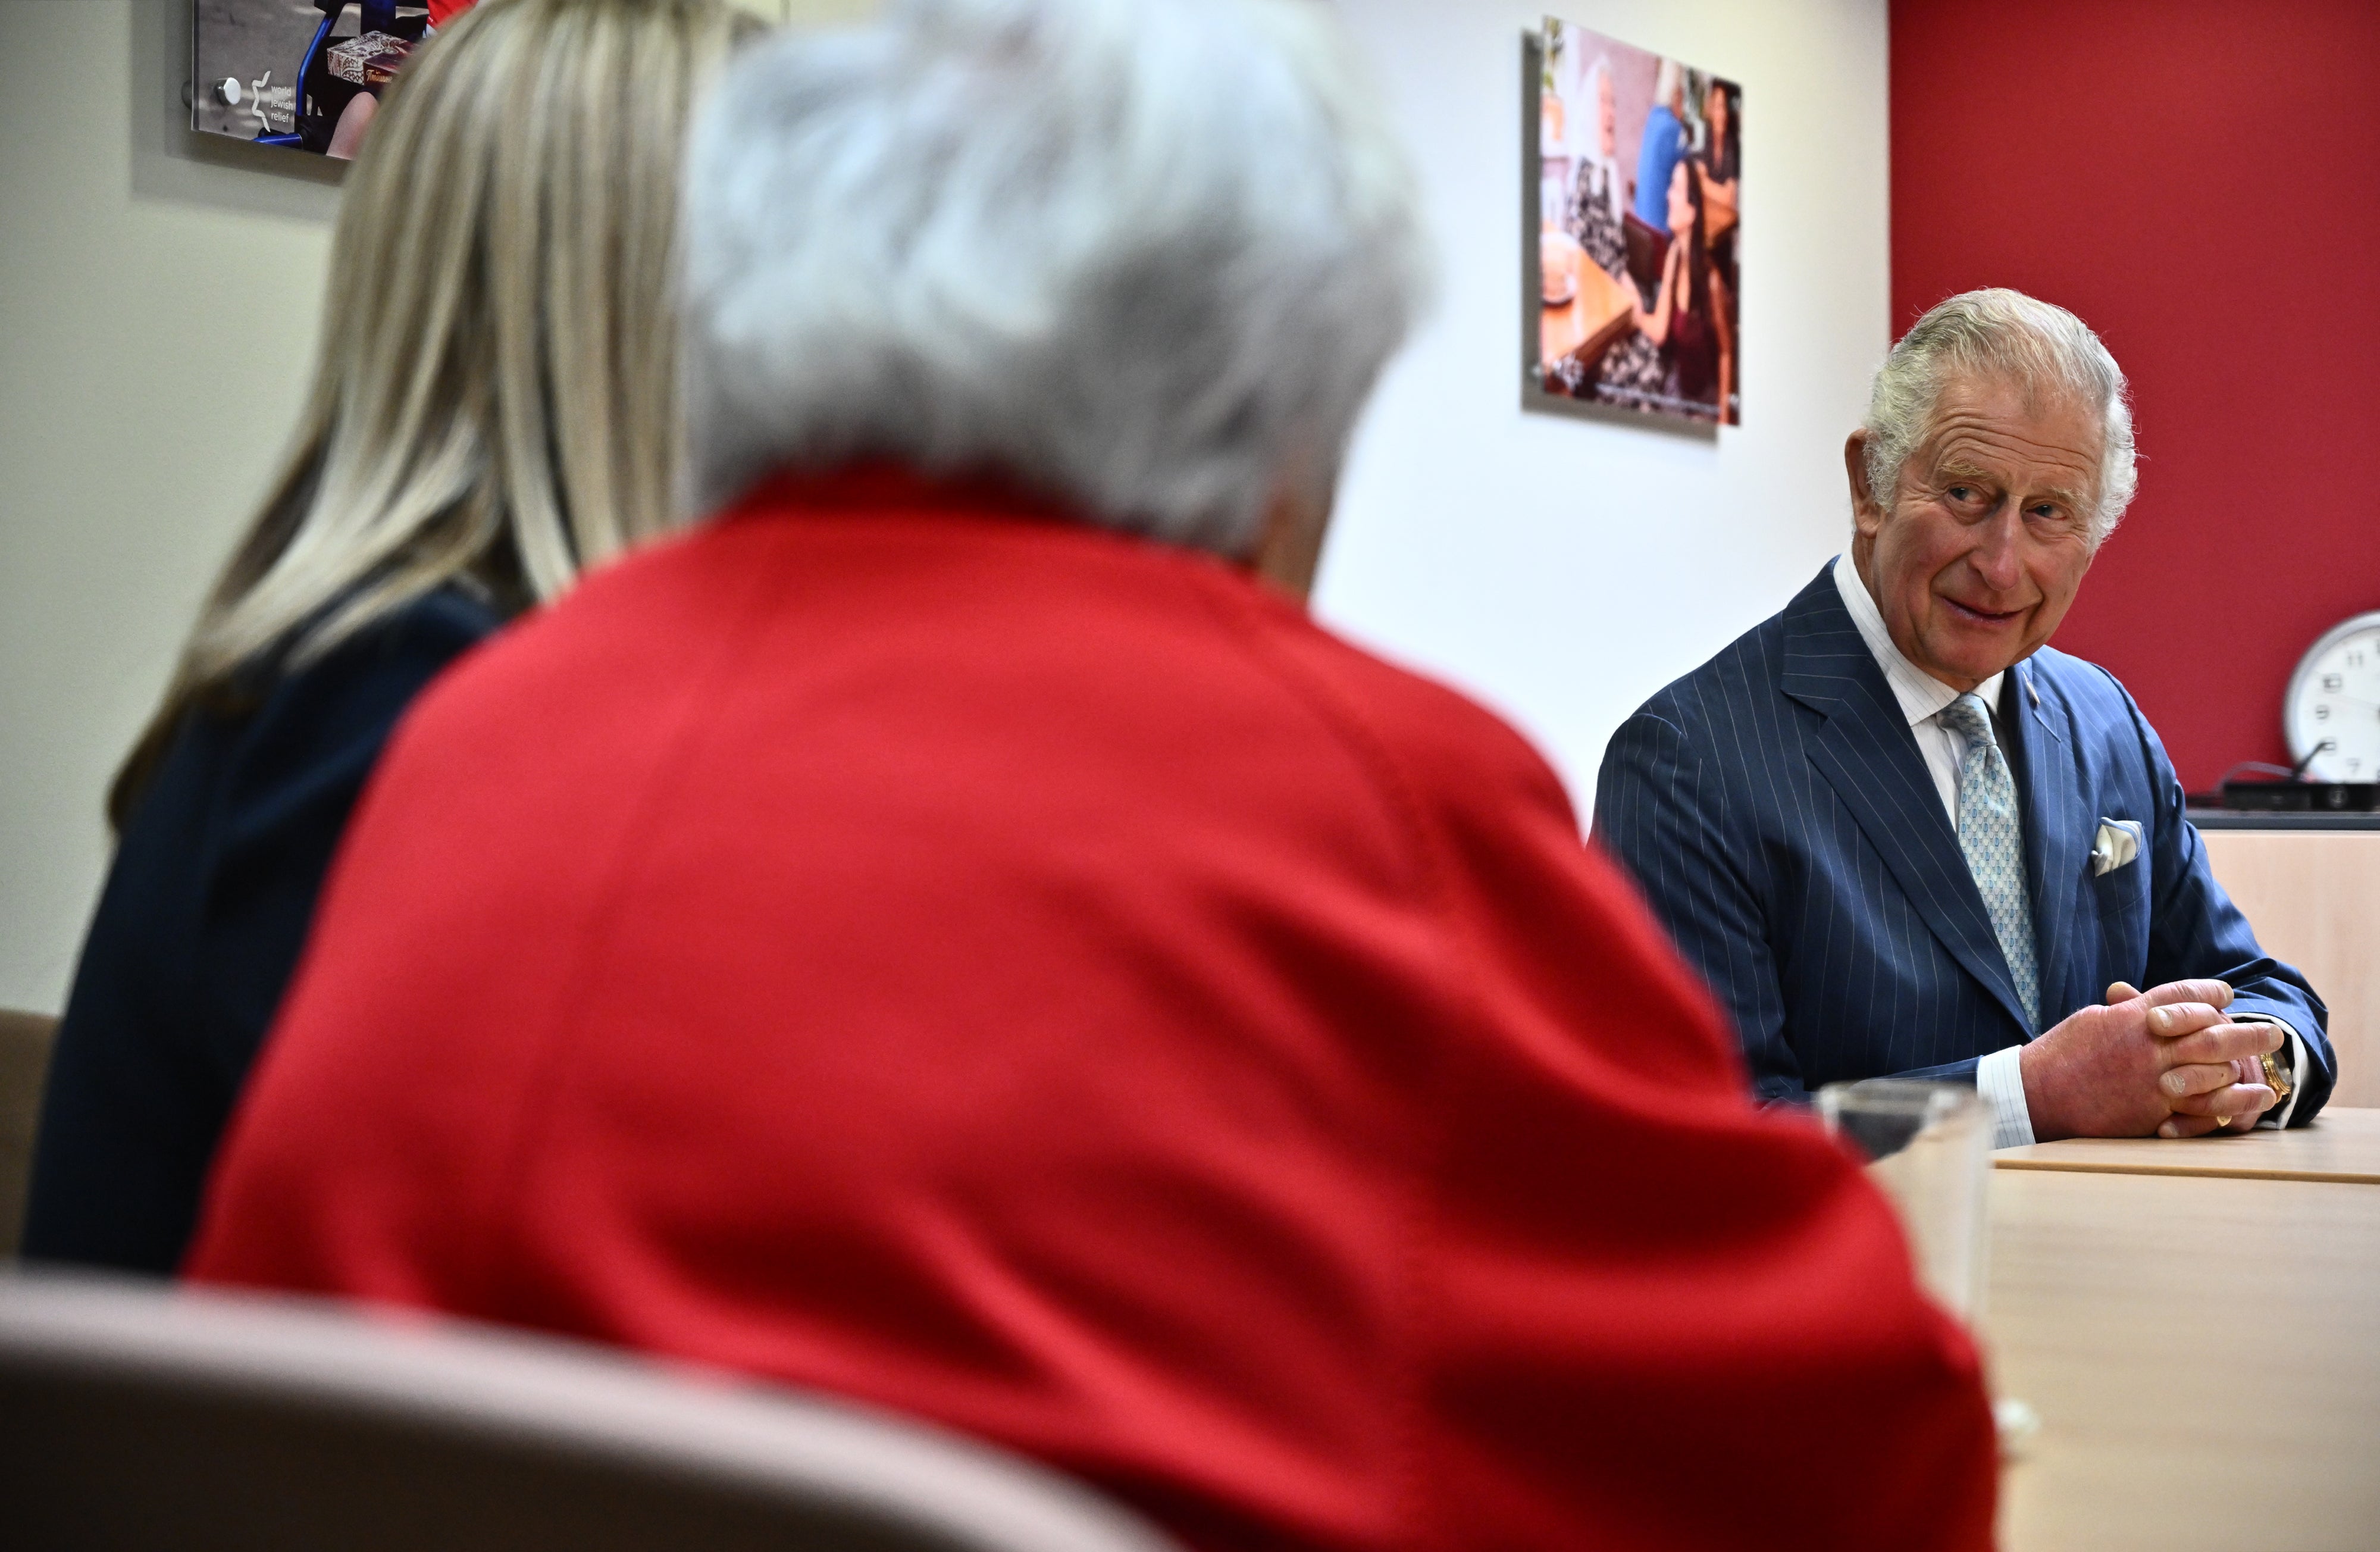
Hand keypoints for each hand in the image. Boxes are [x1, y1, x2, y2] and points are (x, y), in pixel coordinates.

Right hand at [2016, 979, 2279, 1140]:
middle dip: (2247, 1033)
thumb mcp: (2093, 1019)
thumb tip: (2145, 1001)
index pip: (2183, 996)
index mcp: (2132, 1016)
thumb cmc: (2060, 1054)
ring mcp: (2153, 1079)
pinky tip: (2252, 1097)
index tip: (2227, 995)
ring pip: (2214, 1069)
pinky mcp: (2154, 1111)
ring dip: (2242, 1067)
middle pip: (2211, 1032)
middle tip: (2271, 1034)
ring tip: (2263, 1068)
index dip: (2210, 993)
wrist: (2037, 1094)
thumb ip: (2127, 1011)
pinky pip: (2205, 1107)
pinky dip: (2234, 1101)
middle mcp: (2149, 1045)